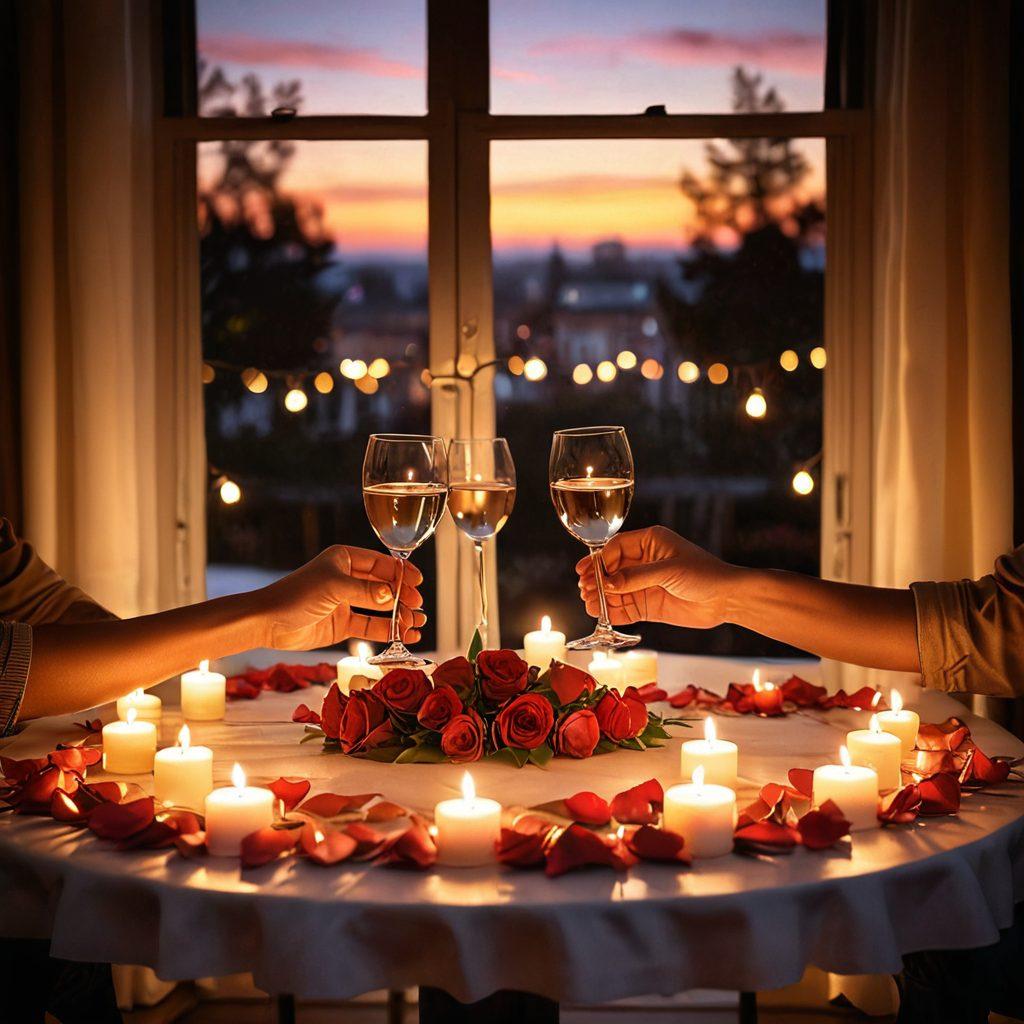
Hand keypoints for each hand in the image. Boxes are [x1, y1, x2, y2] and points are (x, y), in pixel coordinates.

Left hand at [250, 546, 425, 649]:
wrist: (268, 622)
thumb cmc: (296, 594)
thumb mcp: (333, 586)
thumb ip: (364, 591)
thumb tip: (391, 595)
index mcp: (344, 559)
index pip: (380, 563)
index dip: (401, 572)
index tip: (418, 583)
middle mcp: (348, 579)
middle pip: (384, 586)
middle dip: (402, 596)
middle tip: (417, 606)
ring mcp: (346, 603)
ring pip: (380, 608)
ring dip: (399, 615)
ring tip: (416, 624)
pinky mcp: (343, 625)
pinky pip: (371, 627)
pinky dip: (388, 631)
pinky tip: (404, 635)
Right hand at [576, 526, 735, 628]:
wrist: (727, 599)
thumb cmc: (704, 574)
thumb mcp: (668, 571)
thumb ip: (636, 577)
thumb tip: (607, 583)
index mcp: (650, 542)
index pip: (616, 548)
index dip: (600, 560)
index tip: (586, 572)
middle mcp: (645, 561)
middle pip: (612, 569)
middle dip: (597, 580)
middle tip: (584, 589)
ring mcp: (646, 584)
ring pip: (616, 590)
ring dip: (602, 597)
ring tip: (590, 604)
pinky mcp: (650, 604)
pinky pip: (626, 607)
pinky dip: (613, 612)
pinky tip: (601, 614)